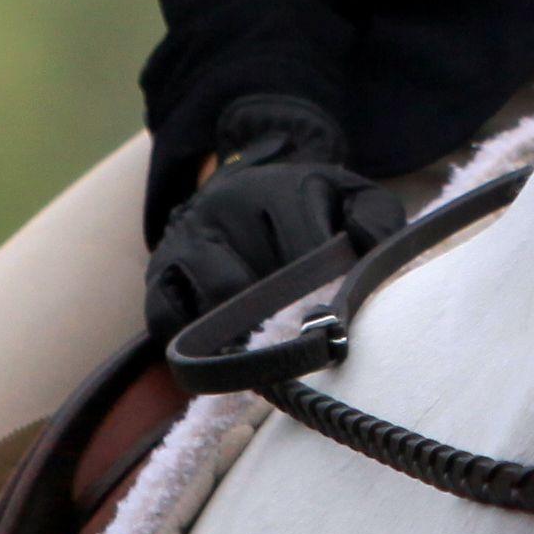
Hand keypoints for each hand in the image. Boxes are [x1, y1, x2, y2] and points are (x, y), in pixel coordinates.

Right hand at [142, 98, 408, 350]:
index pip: (304, 249)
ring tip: (272, 343)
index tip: (337, 319)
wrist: (246, 192)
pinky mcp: (157, 278)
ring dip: (246, 333)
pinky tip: (230, 344)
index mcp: (274, 189)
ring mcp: (182, 244)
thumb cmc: (309, 209)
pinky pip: (170, 323)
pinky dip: (198, 344)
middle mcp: (220, 210)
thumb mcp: (353, 199)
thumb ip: (377, 220)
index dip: (323, 291)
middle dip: (287, 317)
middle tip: (309, 340)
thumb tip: (363, 250)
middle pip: (260, 283)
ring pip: (215, 303)